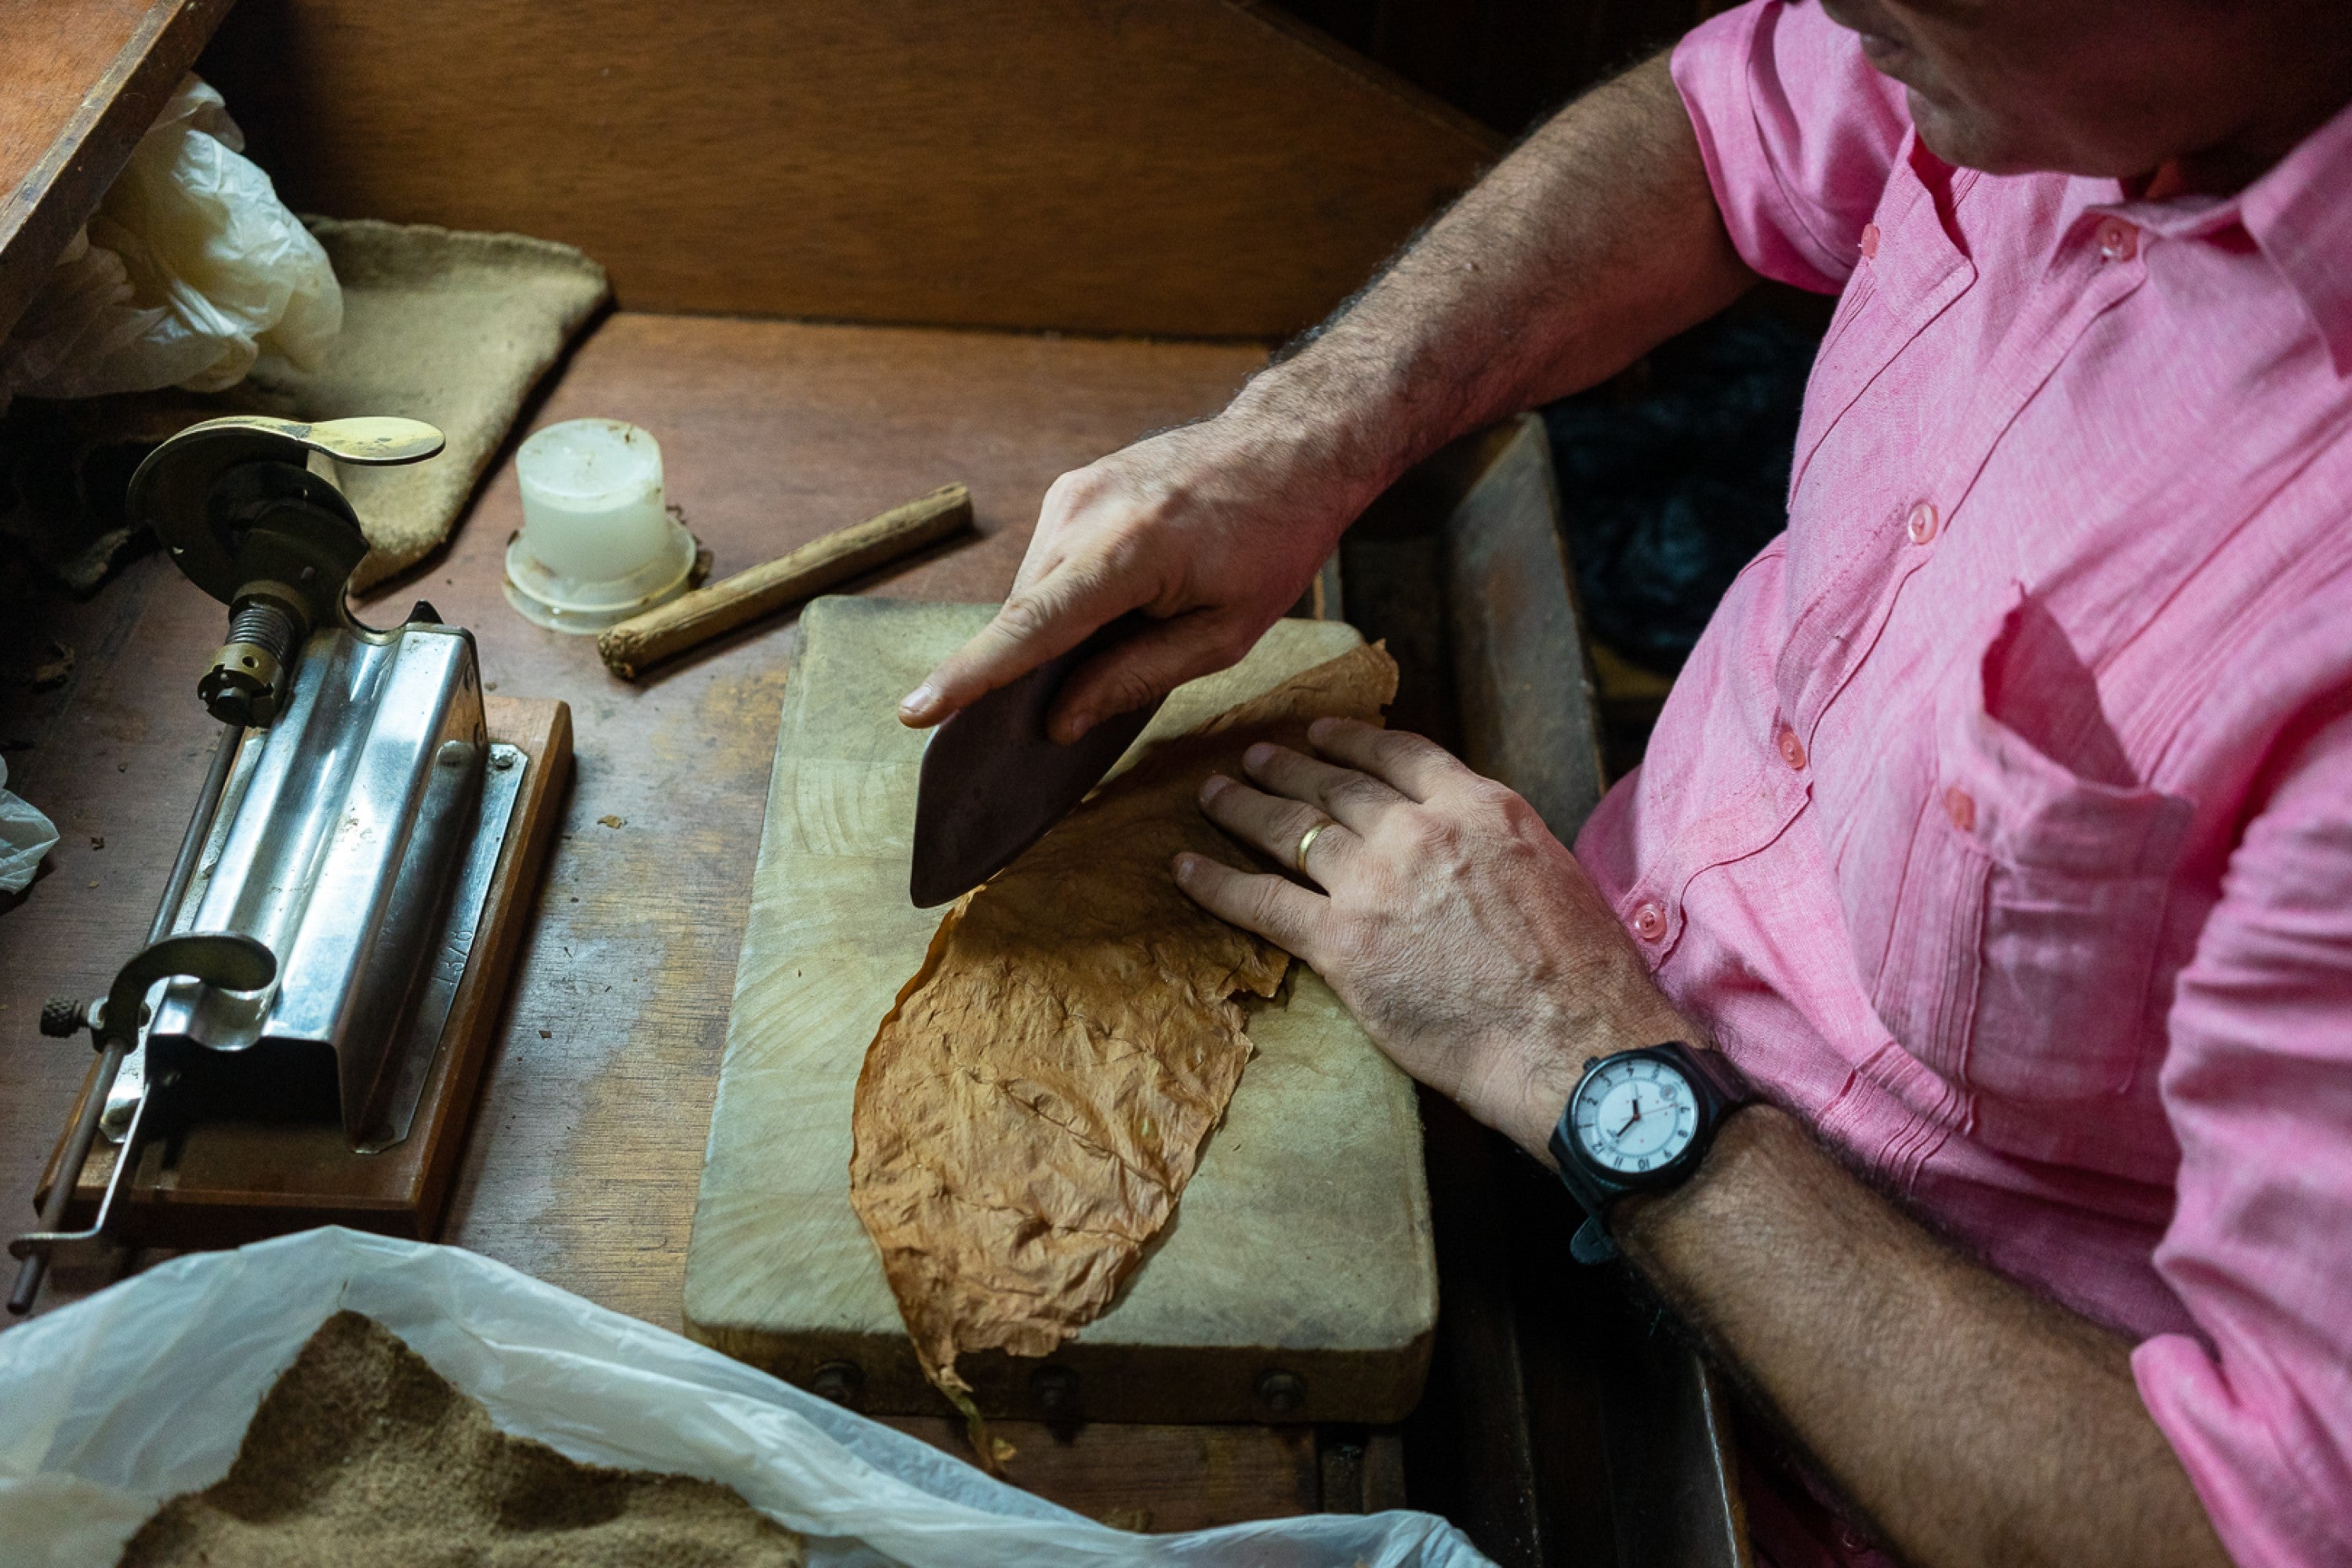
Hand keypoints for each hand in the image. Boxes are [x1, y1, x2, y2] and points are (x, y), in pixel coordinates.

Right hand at [897, 414, 1368, 741]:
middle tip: (1059, 715)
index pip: (1031, 628)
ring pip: (1032, 592)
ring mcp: (1071, 493)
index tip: (916, 711)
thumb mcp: (1224, 633)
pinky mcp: (1071, 488)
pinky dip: (1065, 598)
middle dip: (1025, 672)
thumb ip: (1136, 677)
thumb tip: (1059, 720)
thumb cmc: (1270, 541)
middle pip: (1025, 616)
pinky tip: (1117, 604)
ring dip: (1055, 631)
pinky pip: (1047, 564)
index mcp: (1129, 551)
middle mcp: (1083, 513)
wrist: (1285, 447)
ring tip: (1128, 633)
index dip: (971, 677)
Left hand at [1172, 717, 1694, 1157]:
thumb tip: (1474, 852)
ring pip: (1290, 829)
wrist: (1571, 1040)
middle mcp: (1419, 831)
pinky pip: (1259, 901)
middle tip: (1253, 755)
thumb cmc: (1582, 976)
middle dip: (1287, 766)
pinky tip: (1183, 867)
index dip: (1350, 741)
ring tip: (1214, 792)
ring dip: (1244, 806)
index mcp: (1479, 808)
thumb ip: (1498, 848)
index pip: (1399, 754)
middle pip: (1335, 786)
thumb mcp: (1552, 874)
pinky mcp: (1341, 943)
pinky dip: (1214, 881)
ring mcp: (1374, 884)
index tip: (1323, 733)